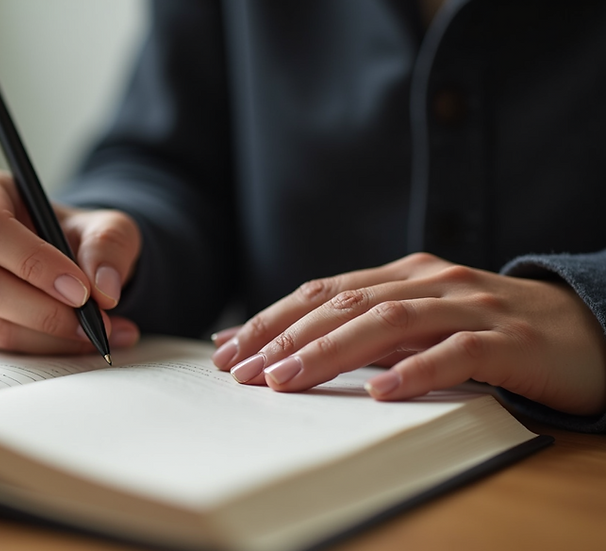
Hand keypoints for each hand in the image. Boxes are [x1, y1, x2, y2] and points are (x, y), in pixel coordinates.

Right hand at [0, 166, 141, 353]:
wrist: (66, 261)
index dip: (31, 261)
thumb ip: (109, 247)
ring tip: (102, 333)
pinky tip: (80, 340)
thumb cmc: (76, 234)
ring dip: (50, 336)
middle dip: (42, 310)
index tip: (80, 290)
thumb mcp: (107, 226)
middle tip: (95, 322)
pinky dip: (43, 349)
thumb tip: (103, 290)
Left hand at [211, 253, 605, 415]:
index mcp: (403, 276)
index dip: (272, 319)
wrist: (588, 328)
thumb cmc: (490, 329)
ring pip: (388, 323)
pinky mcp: (509, 340)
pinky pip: (457, 353)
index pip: (323, 293)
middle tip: (241, 371)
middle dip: (285, 338)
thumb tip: (288, 350)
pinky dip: (416, 370)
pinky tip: (381, 392)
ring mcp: (470, 306)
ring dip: (330, 352)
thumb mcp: (421, 323)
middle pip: (344, 305)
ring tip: (286, 380)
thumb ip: (365, 329)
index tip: (228, 349)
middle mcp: (430, 282)